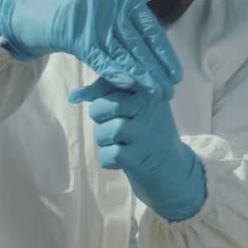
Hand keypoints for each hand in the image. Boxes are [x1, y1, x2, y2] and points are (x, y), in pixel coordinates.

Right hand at [0, 0, 186, 95]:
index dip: (163, 53)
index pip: (150, 27)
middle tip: (170, 91)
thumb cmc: (83, 1)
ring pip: (121, 52)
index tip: (177, 75)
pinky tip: (129, 84)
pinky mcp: (74, 35)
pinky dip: (114, 71)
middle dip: (155, 69)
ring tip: (156, 93)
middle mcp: (109, 1)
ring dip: (139, 75)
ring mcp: (91, 18)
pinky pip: (99, 57)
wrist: (34, 10)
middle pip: (138, 42)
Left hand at [70, 72, 206, 221]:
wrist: (172, 165)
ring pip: (105, 131)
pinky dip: (108, 158)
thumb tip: (74, 95)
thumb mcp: (136, 104)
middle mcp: (150, 108)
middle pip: (102, 106)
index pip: (111, 81)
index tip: (113, 104)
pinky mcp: (140, 157)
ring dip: (104, 140)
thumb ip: (107, 92)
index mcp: (148, 89)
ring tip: (120, 142)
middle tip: (115, 124)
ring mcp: (146, 133)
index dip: (102, 94)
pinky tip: (122, 158)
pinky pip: (107, 154)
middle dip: (100, 118)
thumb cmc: (146, 129)